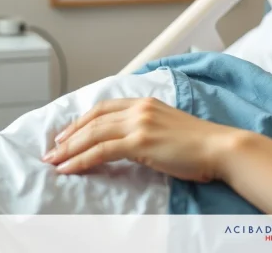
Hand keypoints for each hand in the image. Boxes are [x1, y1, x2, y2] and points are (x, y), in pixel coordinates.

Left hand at [42, 97, 242, 182]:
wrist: (219, 147)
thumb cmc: (199, 144)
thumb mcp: (168, 127)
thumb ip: (146, 129)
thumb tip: (126, 143)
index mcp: (146, 102)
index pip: (104, 107)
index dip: (81, 121)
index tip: (66, 134)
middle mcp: (140, 108)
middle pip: (93, 120)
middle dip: (68, 136)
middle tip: (52, 150)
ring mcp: (140, 123)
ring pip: (93, 134)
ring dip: (69, 149)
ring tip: (54, 162)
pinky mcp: (140, 141)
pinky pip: (101, 151)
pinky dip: (81, 160)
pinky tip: (70, 169)